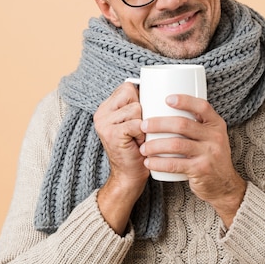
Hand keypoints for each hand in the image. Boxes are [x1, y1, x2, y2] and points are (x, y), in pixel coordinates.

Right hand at [93, 82, 148, 233]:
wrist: (129, 176)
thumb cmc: (138, 148)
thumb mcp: (136, 123)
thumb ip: (138, 106)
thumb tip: (162, 87)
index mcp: (106, 107)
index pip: (127, 87)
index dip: (140, 97)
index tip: (142, 114)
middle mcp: (101, 113)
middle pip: (132, 94)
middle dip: (142, 110)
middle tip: (140, 129)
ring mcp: (104, 123)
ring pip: (136, 108)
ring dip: (144, 123)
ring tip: (139, 137)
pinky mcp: (112, 133)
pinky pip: (136, 123)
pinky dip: (142, 133)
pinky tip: (138, 143)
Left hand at [139, 95, 246, 227]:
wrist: (224, 185)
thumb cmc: (211, 156)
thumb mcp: (212, 137)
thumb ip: (198, 125)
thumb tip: (168, 109)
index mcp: (216, 124)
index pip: (202, 107)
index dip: (185, 101)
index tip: (167, 99)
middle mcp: (215, 137)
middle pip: (183, 124)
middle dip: (159, 123)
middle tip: (143, 126)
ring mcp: (209, 154)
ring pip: (176, 144)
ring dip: (155, 145)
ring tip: (143, 147)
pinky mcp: (200, 170)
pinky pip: (175, 164)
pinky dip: (158, 163)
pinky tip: (149, 162)